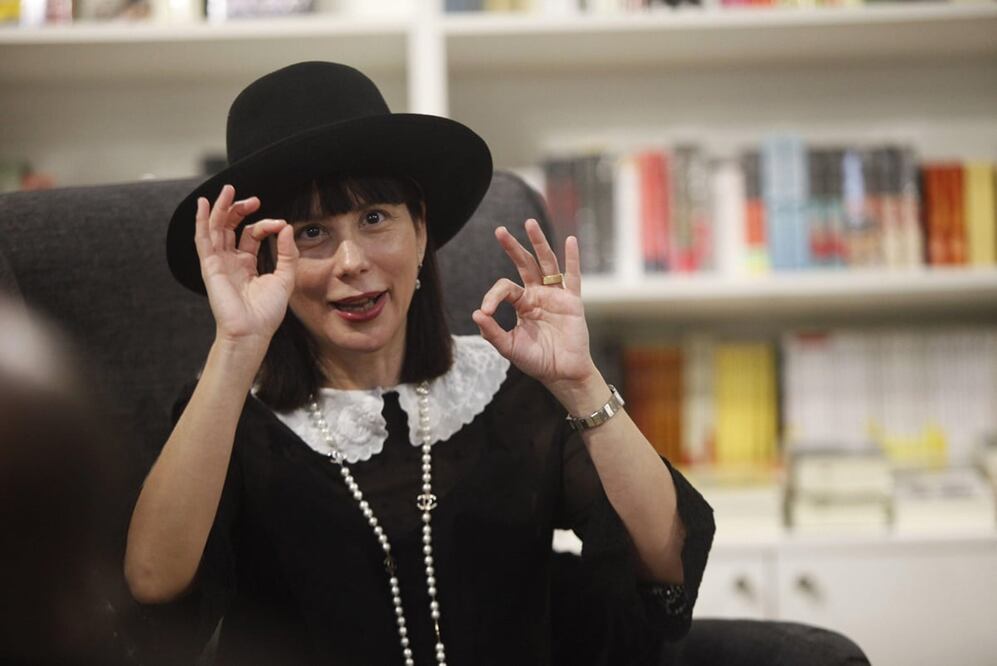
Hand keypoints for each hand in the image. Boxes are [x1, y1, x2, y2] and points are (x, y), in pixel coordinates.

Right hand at [194, 184, 298, 344]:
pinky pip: (202, 240)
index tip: (280, 226)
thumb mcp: (285, 278)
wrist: (252, 331)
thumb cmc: (267, 312)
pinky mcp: (210, 266)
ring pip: (215, 228)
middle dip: (240, 210)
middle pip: (230, 227)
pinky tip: (205, 204)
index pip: (251, 234)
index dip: (265, 225)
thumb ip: (287, 253)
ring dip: (221, 208)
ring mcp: (219, 262)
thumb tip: (286, 228)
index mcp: (246, 264)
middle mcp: (230, 261)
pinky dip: (202, 221)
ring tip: (228, 190)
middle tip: (253, 200)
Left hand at [472, 219, 596, 389]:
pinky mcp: (572, 302)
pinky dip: (572, 259)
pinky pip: (573, 277)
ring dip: (539, 243)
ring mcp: (556, 296)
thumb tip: (476, 314)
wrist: (562, 374)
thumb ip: (492, 332)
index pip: (505, 288)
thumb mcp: (509, 347)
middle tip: (499, 230)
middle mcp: (538, 295)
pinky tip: (570, 240)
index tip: (487, 312)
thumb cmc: (536, 361)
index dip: (493, 296)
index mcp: (522, 304)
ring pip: (546, 264)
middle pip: (525, 264)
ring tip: (529, 223)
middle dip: (512, 247)